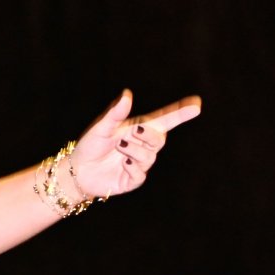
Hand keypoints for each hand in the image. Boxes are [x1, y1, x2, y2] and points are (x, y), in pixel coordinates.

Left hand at [60, 91, 201, 202]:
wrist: (77, 171)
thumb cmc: (90, 145)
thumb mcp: (101, 127)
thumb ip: (115, 113)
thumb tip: (127, 94)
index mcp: (138, 129)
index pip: (164, 120)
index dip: (181, 112)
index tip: (197, 105)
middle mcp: (142, 146)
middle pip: (160, 138)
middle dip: (149, 134)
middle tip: (133, 131)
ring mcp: (140, 163)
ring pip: (150, 156)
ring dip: (134, 150)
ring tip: (118, 147)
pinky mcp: (134, 179)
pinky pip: (141, 173)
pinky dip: (131, 166)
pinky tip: (121, 162)